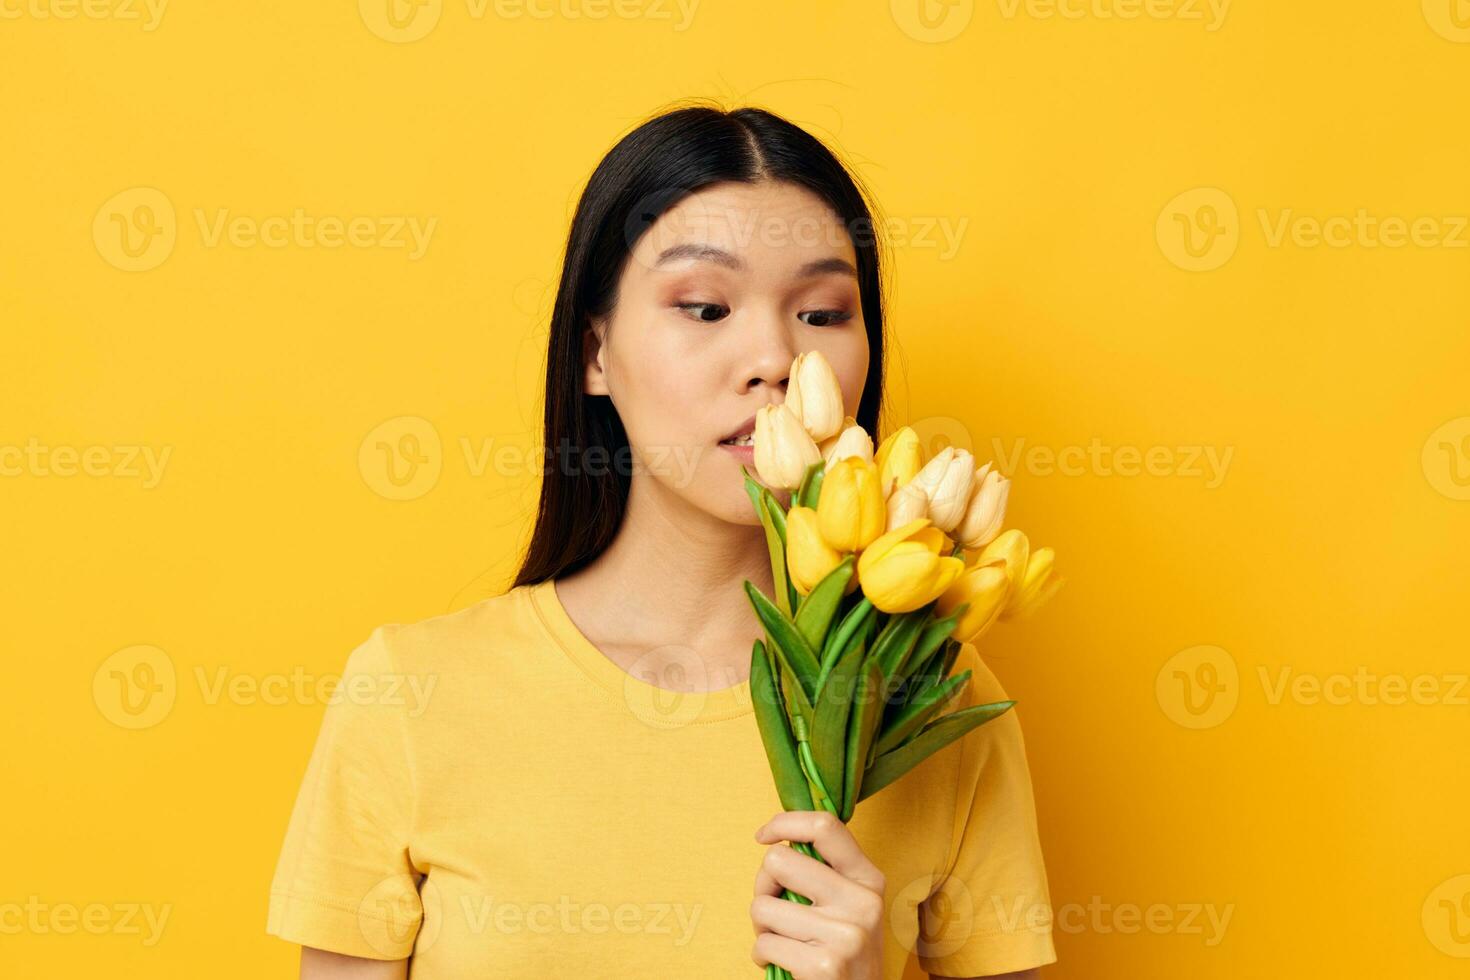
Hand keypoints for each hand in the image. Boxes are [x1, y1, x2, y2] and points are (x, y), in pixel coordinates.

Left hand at [751, 810, 886, 979]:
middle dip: (763, 886)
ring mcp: (845, 934)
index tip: (763, 836)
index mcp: (868, 880)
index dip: (785, 823)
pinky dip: (762, 957)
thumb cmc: (843, 953)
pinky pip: (763, 944)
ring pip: (762, 906)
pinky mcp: (823, 965)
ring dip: (761, 929)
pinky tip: (785, 965)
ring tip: (784, 943)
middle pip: (778, 860)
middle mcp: (862, 902)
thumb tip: (776, 841)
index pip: (825, 825)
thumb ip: (824, 873)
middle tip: (774, 909)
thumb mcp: (850, 907)